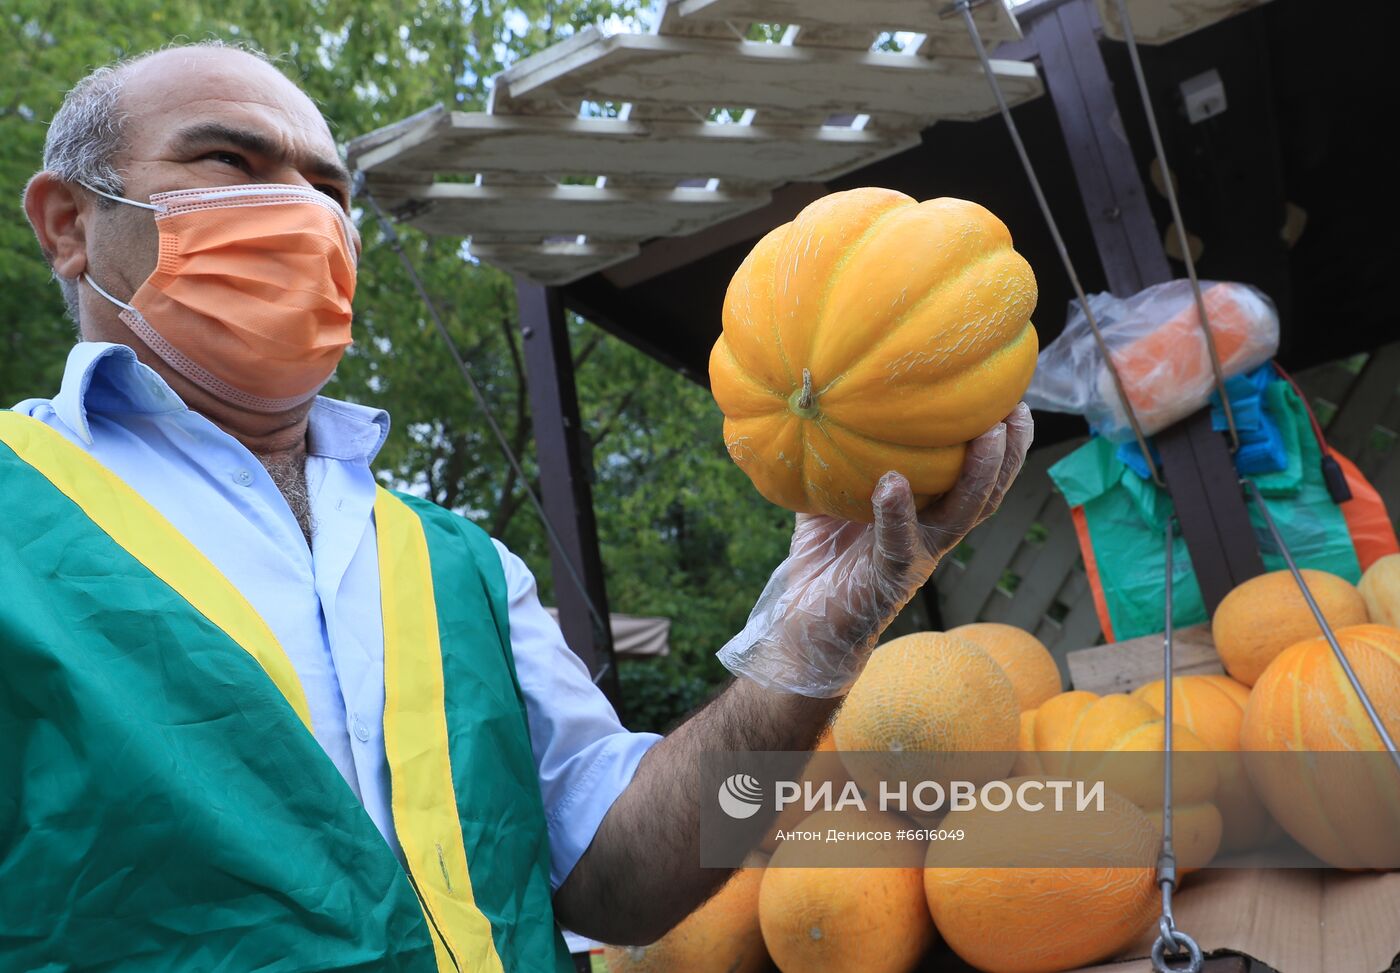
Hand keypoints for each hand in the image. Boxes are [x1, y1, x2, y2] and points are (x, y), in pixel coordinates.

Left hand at [717, 402, 1033, 696]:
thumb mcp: (831, 498)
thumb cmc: (823, 559)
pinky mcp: (889, 579)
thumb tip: (826, 403)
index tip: (1012, 400)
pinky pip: (898, 541)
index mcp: (927, 516)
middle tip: (1018, 411)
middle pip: (988, 493)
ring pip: (963, 515)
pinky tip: (893, 482)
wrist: (804, 623)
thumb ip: (836, 457)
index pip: (975, 477)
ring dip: (979, 475)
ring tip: (987, 435)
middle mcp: (933, 536)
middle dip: (1010, 453)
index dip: (1000, 443)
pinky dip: (897, 512)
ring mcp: (916, 558)